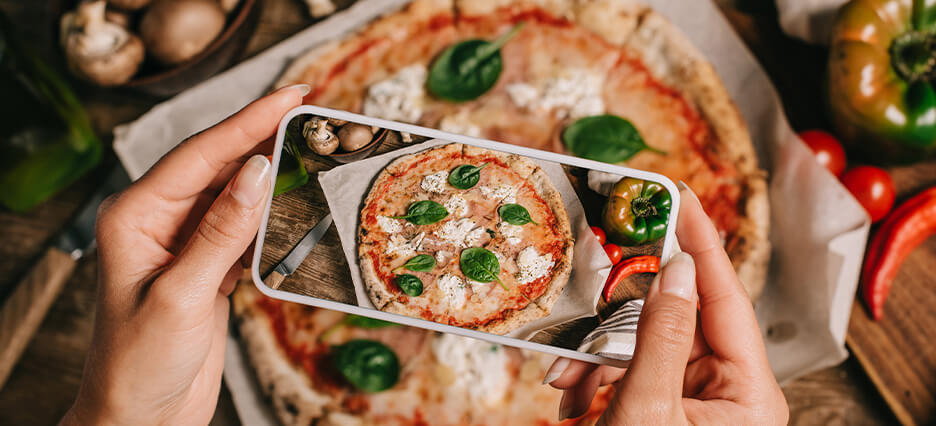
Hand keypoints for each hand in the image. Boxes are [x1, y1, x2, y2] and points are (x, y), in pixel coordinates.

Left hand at [62, 85, 308, 424]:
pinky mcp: (208, 268)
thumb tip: (256, 172)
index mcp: (135, 216)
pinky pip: (244, 228)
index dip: (247, 121)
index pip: (199, 154)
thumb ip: (221, 232)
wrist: (140, 419)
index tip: (289, 97)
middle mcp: (159, 222)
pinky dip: (272, 216)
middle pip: (218, 165)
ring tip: (311, 150)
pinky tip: (297, 203)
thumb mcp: (181, 295)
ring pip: (234, 195)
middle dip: (263, 138)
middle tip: (310, 113)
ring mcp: (185, 244)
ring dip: (272, 175)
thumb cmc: (138, 365)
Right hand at [544, 185, 787, 423]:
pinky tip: (572, 394)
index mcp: (748, 393)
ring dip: (597, 358)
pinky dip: (594, 378)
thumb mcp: (648, 409)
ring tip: (569, 376)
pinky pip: (629, 371)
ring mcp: (694, 400)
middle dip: (619, 322)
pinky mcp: (663, 407)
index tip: (680, 198)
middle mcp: (727, 391)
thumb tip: (673, 273)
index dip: (702, 242)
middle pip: (676, 320)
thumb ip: (661, 337)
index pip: (728, 297)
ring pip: (644, 344)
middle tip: (595, 291)